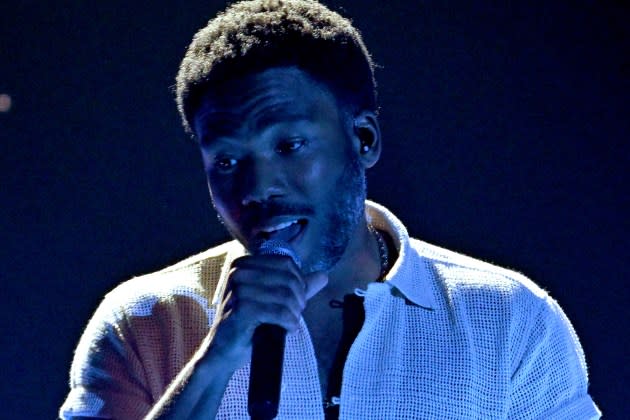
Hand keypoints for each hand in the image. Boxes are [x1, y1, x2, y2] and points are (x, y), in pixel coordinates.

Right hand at [208, 253, 327, 369]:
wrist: (224, 351)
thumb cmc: (248, 324)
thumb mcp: (273, 301)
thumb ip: (297, 287)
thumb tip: (324, 276)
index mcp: (244, 264)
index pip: (286, 263)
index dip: (299, 282)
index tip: (296, 300)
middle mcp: (239, 272)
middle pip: (288, 279)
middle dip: (298, 299)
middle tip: (294, 315)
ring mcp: (239, 289)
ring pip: (285, 296)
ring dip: (294, 313)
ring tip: (289, 323)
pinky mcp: (242, 309)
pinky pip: (279, 312)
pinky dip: (289, 323)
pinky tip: (287, 329)